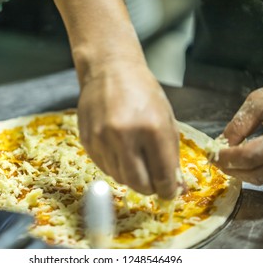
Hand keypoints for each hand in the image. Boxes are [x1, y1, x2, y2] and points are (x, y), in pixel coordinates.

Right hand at [78, 61, 181, 198]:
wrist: (110, 71)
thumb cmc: (143, 92)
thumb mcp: (166, 119)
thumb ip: (170, 155)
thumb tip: (175, 186)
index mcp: (152, 129)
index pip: (163, 176)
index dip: (169, 190)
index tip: (169, 191)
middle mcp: (125, 136)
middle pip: (140, 184)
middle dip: (150, 188)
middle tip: (154, 181)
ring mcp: (102, 139)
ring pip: (121, 179)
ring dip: (132, 176)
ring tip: (136, 156)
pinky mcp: (87, 140)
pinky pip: (105, 168)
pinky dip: (116, 166)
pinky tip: (120, 149)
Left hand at [216, 75, 262, 183]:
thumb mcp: (261, 102)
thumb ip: (238, 125)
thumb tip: (221, 144)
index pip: (247, 157)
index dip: (225, 157)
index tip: (210, 153)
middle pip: (254, 174)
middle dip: (230, 168)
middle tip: (214, 158)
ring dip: (241, 171)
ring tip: (226, 158)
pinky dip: (254, 169)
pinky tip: (243, 159)